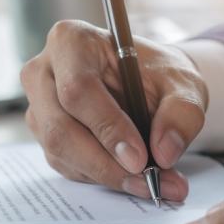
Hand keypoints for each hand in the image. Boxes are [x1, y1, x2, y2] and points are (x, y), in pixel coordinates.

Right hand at [20, 20, 207, 200]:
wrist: (151, 84)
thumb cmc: (161, 75)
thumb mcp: (184, 85)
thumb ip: (181, 114)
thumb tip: (164, 153)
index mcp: (72, 41)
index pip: (78, 89)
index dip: (107, 127)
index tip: (140, 158)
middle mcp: (44, 71)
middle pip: (60, 127)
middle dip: (105, 163)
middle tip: (147, 181)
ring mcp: (39, 105)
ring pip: (60, 152)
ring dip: (106, 175)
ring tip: (151, 182)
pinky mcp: (44, 133)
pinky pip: (66, 165)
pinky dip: (100, 177)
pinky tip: (130, 175)